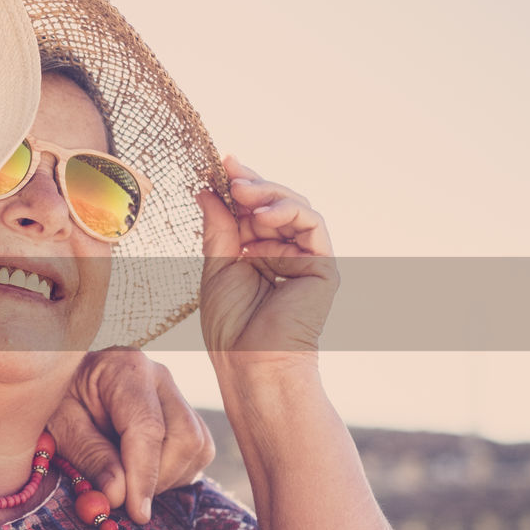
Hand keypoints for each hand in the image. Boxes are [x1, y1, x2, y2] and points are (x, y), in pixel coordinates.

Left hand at [47, 347, 214, 523]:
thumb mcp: (61, 425)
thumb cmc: (58, 399)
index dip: (144, 475)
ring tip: (129, 482)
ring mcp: (176, 393)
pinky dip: (176, 473)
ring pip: (197, 447)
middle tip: (125, 500)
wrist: (66, 379)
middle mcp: (160, 377)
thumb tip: (119, 496)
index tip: (136, 513)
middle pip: (184, 437)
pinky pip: (198, 451)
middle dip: (158, 479)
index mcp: (125, 369)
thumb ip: (90, 456)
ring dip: (168, 479)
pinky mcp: (185, 412)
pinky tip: (144, 473)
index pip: (148, 427)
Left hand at [197, 155, 337, 373]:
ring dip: (269, 194)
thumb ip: (218, 228)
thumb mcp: (216, 267)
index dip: (240, 186)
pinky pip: (312, 225)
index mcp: (259, 254)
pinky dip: (289, 211)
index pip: (254, 211)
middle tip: (231, 172)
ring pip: (296, 208)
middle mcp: (284, 253)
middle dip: (253, 185)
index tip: (221, 164)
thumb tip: (207, 190)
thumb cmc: (231, 328)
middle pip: (276, 204)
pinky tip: (263, 214)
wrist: (250, 364)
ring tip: (243, 192)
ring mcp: (305, 259)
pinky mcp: (323, 267)